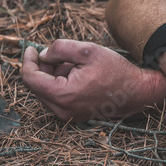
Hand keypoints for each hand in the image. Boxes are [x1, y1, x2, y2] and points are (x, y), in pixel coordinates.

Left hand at [22, 40, 165, 120]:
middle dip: (43, 68)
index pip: (30, 79)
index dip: (28, 61)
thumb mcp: (87, 50)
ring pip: (46, 92)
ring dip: (53, 76)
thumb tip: (42, 55)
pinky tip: (77, 75)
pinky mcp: (74, 116)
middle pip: (37, 86)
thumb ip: (59, 48)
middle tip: (58, 55)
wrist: (137, 92)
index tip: (31, 49)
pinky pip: (57, 98)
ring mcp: (68, 116)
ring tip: (74, 65)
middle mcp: (63, 110)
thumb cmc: (116, 71)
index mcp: (64, 95)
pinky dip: (60, 84)